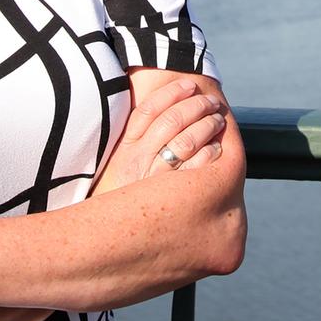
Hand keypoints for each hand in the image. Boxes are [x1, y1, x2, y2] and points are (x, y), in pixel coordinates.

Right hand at [95, 76, 227, 195]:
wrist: (103, 236)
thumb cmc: (117, 196)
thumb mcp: (117, 165)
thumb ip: (134, 140)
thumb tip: (159, 112)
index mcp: (124, 147)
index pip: (149, 109)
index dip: (172, 93)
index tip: (190, 85)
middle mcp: (137, 160)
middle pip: (172, 121)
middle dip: (197, 106)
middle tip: (212, 102)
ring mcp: (153, 179)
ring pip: (186, 141)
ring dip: (207, 126)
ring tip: (217, 120)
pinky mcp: (169, 199)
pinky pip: (195, 169)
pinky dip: (209, 154)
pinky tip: (216, 148)